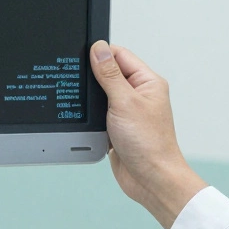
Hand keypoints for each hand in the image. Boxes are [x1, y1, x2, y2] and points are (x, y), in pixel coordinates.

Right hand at [90, 40, 207, 228]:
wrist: (150, 180)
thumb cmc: (149, 143)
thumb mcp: (125, 102)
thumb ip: (109, 74)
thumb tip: (98, 49)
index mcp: (147, 82)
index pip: (120, 55)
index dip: (100, 53)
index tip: (81, 55)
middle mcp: (139, 95)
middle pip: (108, 74)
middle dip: (92, 77)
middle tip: (78, 80)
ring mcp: (127, 112)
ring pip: (101, 95)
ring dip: (91, 100)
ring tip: (84, 104)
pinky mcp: (117, 128)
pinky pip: (98, 115)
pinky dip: (91, 117)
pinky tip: (86, 120)